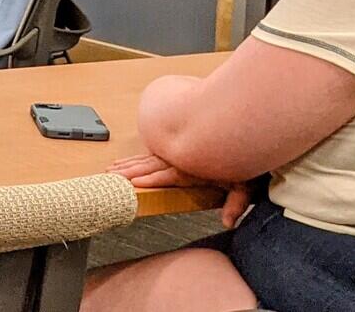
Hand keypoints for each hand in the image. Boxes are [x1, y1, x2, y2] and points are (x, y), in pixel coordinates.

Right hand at [111, 153, 252, 225]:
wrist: (241, 132)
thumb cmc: (242, 162)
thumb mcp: (244, 184)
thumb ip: (236, 203)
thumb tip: (228, 222)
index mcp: (192, 169)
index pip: (167, 175)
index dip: (150, 180)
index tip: (132, 183)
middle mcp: (179, 159)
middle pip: (150, 165)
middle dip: (130, 171)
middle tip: (111, 176)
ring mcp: (174, 152)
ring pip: (146, 158)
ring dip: (128, 164)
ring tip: (111, 170)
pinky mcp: (172, 149)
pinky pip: (149, 153)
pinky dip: (134, 158)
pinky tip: (123, 161)